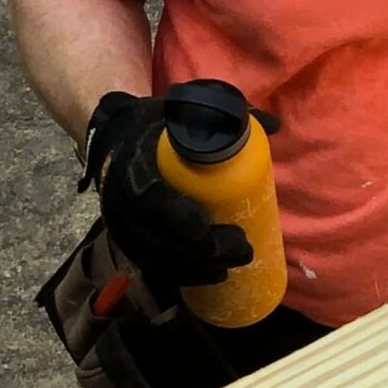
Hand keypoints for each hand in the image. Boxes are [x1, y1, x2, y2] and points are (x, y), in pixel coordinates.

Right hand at [83, 91, 254, 289]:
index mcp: (133, 168)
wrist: (113, 143)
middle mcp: (123, 205)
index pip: (150, 199)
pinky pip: (156, 268)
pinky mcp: (130, 244)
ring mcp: (123, 229)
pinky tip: (215, 276)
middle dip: (203, 251)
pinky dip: (186, 276)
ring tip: (235, 265)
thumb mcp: (181, 111)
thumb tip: (274, 126)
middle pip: (161, 239)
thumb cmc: (153, 127)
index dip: (177, 216)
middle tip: (243, 247)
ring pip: (159, 260)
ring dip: (198, 270)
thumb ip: (223, 115)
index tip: (205, 227)